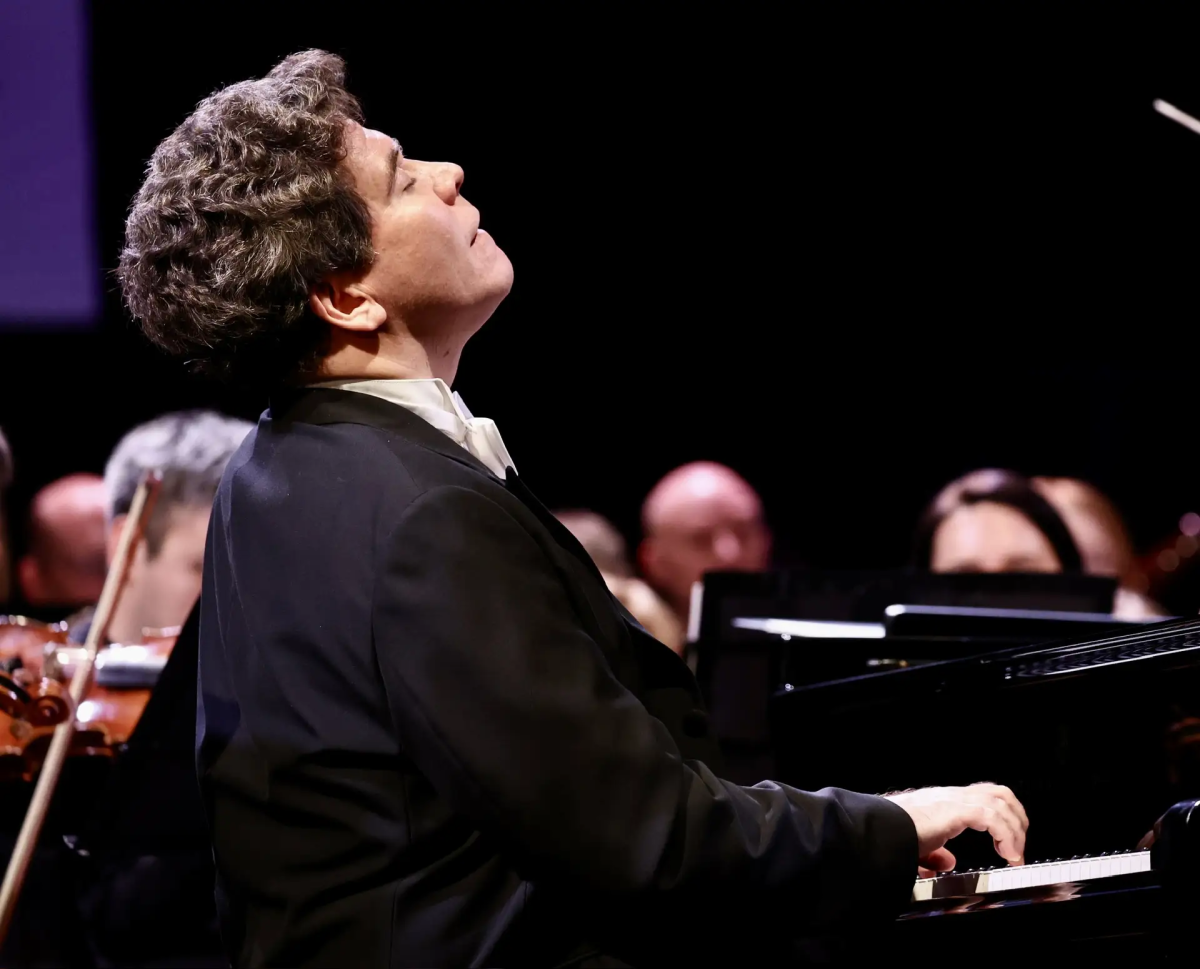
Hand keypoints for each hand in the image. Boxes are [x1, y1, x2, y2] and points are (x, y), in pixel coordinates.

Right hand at [886, 784, 1028, 876]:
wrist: (876, 829)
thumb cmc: (888, 833)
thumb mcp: (917, 847)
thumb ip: (933, 854)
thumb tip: (946, 863)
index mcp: (944, 803)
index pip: (983, 798)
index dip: (1003, 820)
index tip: (1008, 848)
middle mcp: (951, 796)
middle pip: (1000, 793)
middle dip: (1017, 819)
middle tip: (1017, 848)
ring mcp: (953, 799)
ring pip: (1001, 800)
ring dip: (1015, 829)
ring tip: (1014, 854)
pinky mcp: (954, 809)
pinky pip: (993, 815)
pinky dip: (1006, 835)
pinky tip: (1007, 854)